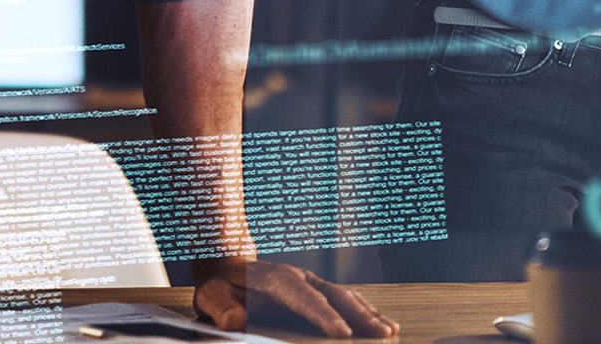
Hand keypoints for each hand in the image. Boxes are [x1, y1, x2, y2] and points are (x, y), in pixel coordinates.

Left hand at [193, 257, 397, 337]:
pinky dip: (362, 309)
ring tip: (390, 329)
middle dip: (361, 316)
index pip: (306, 300)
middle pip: (335, 296)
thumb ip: (221, 308)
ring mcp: (309, 282)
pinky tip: (377, 321)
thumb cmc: (221, 286)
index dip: (326, 318)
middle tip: (383, 334)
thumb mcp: (211, 297)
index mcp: (277, 280)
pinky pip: (342, 299)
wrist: (227, 264)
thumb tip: (232, 320)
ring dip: (368, 312)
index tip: (344, 335)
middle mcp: (299, 278)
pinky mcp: (314, 290)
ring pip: (344, 296)